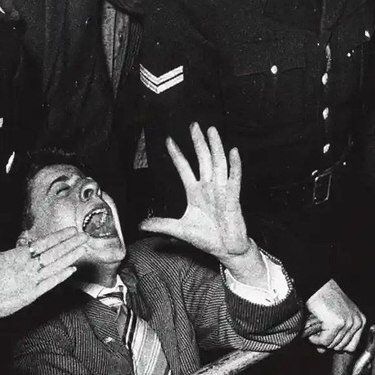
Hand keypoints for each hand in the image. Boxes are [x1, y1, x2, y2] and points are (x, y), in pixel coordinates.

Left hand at [0, 210, 86, 330]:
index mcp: (19, 256)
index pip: (43, 243)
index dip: (58, 237)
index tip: (71, 230)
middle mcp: (29, 267)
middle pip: (54, 253)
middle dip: (69, 244)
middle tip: (84, 236)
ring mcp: (32, 280)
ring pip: (55, 266)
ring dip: (69, 258)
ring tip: (82, 249)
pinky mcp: (31, 294)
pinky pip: (49, 284)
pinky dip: (59, 277)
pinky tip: (70, 270)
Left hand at [140, 123, 247, 261]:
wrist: (226, 249)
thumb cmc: (206, 238)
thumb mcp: (179, 230)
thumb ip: (161, 225)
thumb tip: (140, 226)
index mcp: (194, 192)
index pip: (184, 168)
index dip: (177, 154)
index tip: (168, 140)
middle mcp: (208, 187)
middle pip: (202, 159)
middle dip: (198, 142)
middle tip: (193, 124)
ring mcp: (221, 191)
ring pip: (217, 163)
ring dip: (215, 147)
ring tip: (212, 130)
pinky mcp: (232, 198)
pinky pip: (234, 179)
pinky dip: (234, 166)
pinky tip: (233, 152)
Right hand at [304, 280, 364, 353]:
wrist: (318, 286)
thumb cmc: (325, 298)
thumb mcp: (334, 317)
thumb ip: (333, 335)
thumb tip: (323, 350)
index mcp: (360, 321)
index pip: (352, 346)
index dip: (338, 346)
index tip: (327, 342)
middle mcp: (356, 322)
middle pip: (341, 347)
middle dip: (327, 343)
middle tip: (318, 335)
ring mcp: (348, 323)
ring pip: (332, 345)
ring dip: (320, 340)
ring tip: (315, 330)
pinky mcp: (337, 324)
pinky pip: (325, 341)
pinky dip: (316, 339)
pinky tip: (313, 330)